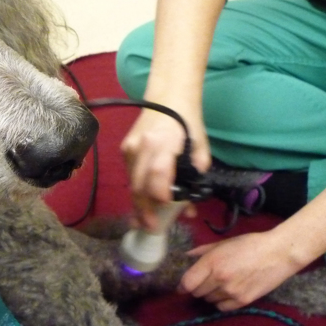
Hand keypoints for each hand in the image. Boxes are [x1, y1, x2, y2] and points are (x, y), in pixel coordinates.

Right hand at [120, 108, 210, 231]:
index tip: (167, 210)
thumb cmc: (188, 121)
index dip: (161, 197)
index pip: (157, 177)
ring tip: (145, 222)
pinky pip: (130, 175)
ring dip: (138, 205)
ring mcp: (130, 148)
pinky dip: (137, 190)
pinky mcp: (125, 149)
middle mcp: (142, 148)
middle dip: (144, 211)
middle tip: (151, 229)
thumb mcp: (200, 147)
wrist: (168, 95)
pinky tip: (143, 202)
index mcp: (163, 144)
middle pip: (139, 186)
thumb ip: (196, 176)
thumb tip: (190, 207)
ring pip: (132, 184)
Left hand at [177, 230, 304, 310]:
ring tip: (219, 284)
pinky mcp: (243, 301)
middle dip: (197, 287)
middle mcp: (219, 279)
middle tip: (204, 281)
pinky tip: (227, 293)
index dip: (182, 286)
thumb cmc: (250, 244)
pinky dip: (221, 301)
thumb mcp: (224, 243)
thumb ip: (203, 251)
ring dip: (209, 294)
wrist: (278, 253)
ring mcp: (231, 292)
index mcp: (212, 262)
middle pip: (196, 293)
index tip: (182, 286)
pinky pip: (222, 307)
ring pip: (208, 300)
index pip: (187, 283)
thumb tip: (186, 256)